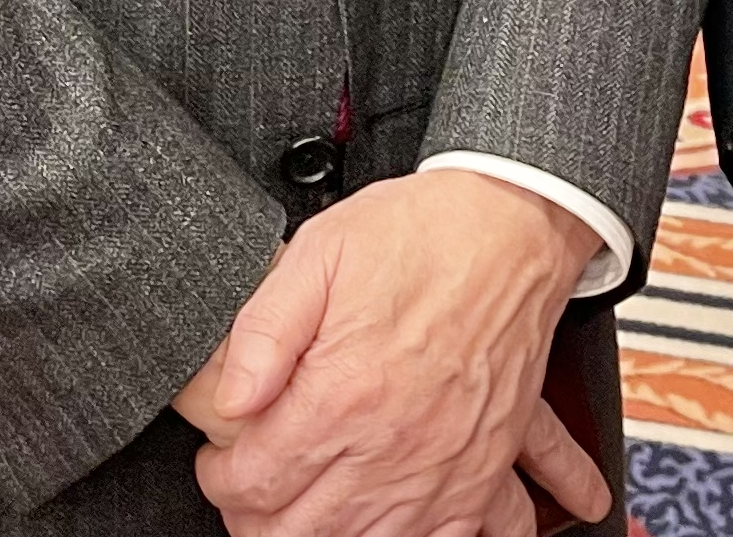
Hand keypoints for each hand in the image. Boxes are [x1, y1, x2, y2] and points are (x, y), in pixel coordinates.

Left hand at [189, 171, 606, 536]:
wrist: (513, 227)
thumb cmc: (422, 233)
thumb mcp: (321, 251)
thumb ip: (263, 330)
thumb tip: (227, 399)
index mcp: (344, 393)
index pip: (254, 482)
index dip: (219, 479)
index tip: (218, 461)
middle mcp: (391, 445)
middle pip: (296, 531)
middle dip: (256, 518)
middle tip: (248, 491)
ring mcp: (440, 469)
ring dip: (317, 534)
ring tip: (298, 507)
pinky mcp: (481, 473)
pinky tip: (377, 522)